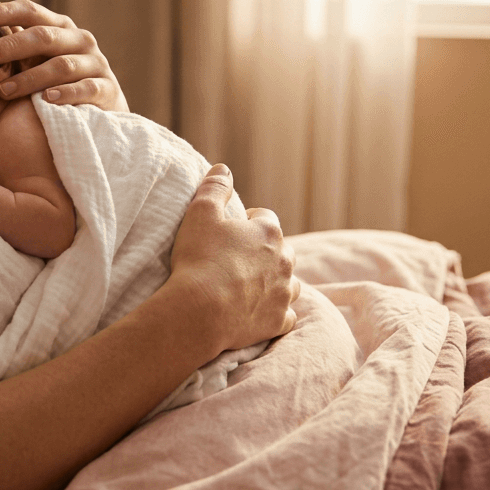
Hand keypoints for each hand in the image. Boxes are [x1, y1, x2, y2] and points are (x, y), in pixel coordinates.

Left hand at [0, 0, 127, 111]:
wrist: (100, 110)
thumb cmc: (58, 77)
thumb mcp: (37, 53)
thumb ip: (13, 29)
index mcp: (60, 27)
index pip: (32, 12)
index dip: (7, 11)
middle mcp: (80, 40)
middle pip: (45, 36)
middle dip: (13, 45)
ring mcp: (96, 63)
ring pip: (62, 66)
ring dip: (31, 78)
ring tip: (4, 91)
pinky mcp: (108, 89)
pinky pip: (87, 88)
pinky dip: (66, 93)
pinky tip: (46, 99)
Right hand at [167, 164, 298, 356]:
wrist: (200, 311)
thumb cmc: (200, 259)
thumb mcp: (200, 213)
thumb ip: (214, 187)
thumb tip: (223, 168)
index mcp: (269, 232)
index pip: (265, 218)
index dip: (248, 222)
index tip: (232, 230)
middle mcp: (285, 261)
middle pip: (282, 251)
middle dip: (266, 253)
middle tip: (239, 259)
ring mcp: (284, 293)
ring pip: (290, 283)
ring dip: (276, 282)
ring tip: (252, 286)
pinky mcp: (278, 320)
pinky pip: (286, 315)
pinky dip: (276, 312)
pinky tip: (260, 313)